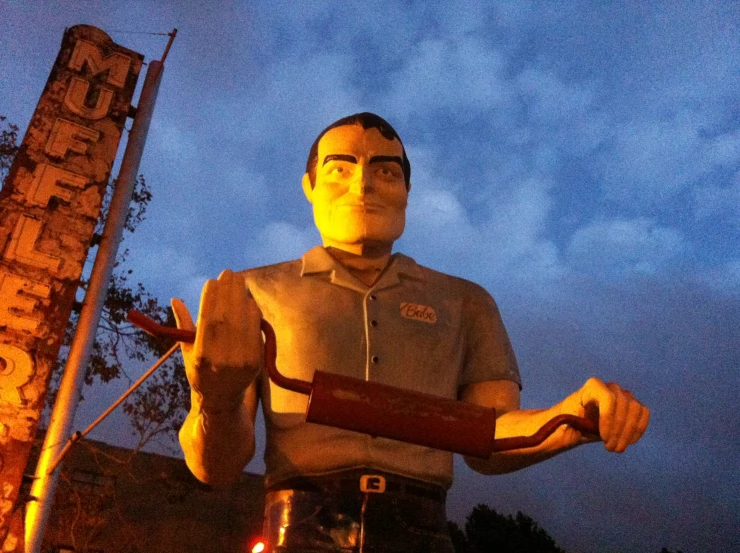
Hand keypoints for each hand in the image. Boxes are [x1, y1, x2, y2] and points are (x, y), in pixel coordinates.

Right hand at [171, 270, 262, 410]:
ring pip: (243, 321)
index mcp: (200, 357)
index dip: (210, 299)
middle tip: (229, 273)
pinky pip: (256, 330)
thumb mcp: (186, 351)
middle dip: (229, 291)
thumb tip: (175, 300)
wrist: (221, 399)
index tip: (211, 281)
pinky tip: (248, 300)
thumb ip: (183, 325)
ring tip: (238, 281)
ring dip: (241, 297)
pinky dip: (253, 312)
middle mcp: (222, 360)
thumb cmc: (200, 372)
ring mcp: (242, 362)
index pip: (208, 322)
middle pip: (228, 318)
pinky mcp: (257, 362)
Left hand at [560, 377, 649, 452]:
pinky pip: (644, 413)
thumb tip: (576, 431)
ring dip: (628, 432)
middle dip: (618, 430)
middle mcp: (610, 387)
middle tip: (610, 448)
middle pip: (623, 404)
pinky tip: (628, 442)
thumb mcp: (565, 426)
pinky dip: (638, 429)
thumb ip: (568, 429)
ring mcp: (624, 394)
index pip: (607, 397)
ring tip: (616, 448)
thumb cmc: (569, 423)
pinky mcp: (633, 405)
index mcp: (591, 387)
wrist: (579, 423)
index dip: (609, 418)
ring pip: (636, 409)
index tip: (604, 437)